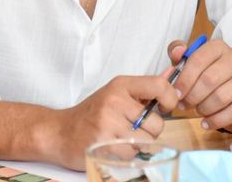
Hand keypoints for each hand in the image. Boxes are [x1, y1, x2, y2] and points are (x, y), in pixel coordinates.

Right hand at [48, 75, 179, 169]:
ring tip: (121, 138)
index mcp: (121, 85)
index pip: (160, 86)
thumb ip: (145, 89)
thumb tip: (172, 75)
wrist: (59, 131)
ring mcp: (108, 122)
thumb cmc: (92, 114)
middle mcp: (115, 101)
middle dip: (150, 131)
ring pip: (146, 142)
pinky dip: (126, 155)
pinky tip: (113, 147)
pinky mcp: (103, 143)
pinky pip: (132, 155)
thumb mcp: (117, 94)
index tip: (163, 108)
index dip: (170, 100)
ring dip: (138, 145)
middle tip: (133, 129)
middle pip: (157, 123)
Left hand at [167, 38, 231, 132]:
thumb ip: (179, 54)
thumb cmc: (212, 75)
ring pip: (221, 97)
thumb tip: (177, 52)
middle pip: (209, 79)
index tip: (177, 93)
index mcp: (219, 47)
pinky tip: (207, 123)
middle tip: (185, 105)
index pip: (198, 60)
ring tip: (198, 111)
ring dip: (204, 109)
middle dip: (193, 96)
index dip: (184, 79)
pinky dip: (216, 120)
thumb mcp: (193, 62)